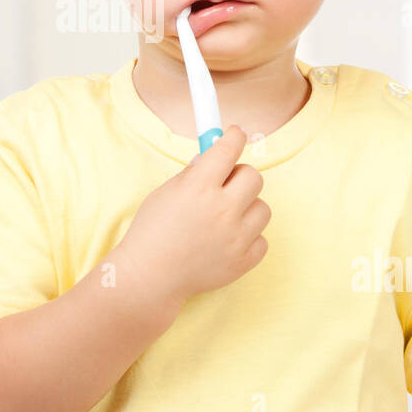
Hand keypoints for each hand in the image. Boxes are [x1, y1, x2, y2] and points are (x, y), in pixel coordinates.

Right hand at [116, 125, 270, 311]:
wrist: (149, 276)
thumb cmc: (152, 231)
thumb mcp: (166, 192)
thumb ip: (193, 172)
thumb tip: (214, 154)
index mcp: (198, 187)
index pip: (228, 149)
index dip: (233, 137)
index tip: (235, 136)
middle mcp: (221, 209)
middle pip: (253, 176)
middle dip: (239, 176)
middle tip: (225, 185)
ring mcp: (235, 237)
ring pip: (262, 207)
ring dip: (246, 208)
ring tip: (225, 218)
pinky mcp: (243, 261)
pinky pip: (262, 238)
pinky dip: (248, 237)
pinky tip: (228, 240)